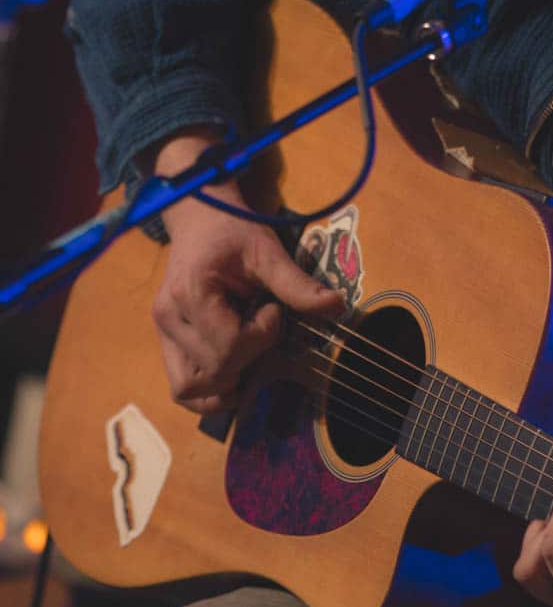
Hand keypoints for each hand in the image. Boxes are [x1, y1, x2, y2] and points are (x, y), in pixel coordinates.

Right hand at [150, 131, 345, 413]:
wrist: (200, 218)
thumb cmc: (233, 231)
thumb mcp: (268, 252)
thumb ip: (297, 284)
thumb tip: (336, 307)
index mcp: (191, 293)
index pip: (230, 346)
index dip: (262, 336)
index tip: (273, 309)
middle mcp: (168, 317)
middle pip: (215, 371)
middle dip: (250, 357)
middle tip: (262, 327)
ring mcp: (162, 332)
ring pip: (189, 388)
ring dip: (226, 383)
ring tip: (249, 356)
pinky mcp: (166, 340)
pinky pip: (181, 384)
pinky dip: (208, 389)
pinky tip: (235, 374)